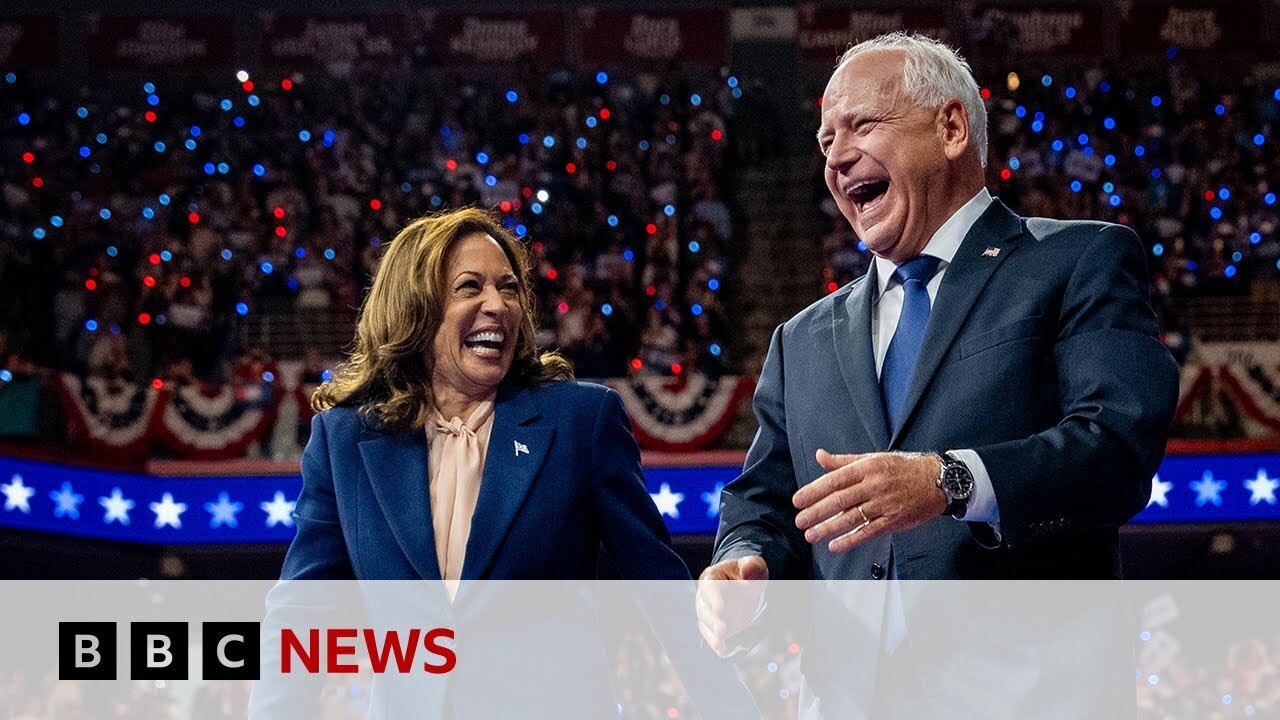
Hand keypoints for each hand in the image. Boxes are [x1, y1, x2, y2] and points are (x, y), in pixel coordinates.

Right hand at [696, 555, 768, 656]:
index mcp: (712, 577)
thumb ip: (752, 566)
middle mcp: (705, 596)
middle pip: (704, 608)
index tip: (721, 607)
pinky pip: (711, 635)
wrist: (745, 585)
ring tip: (720, 644)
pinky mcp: (714, 625)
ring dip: (712, 635)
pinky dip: (716, 644)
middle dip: (712, 620)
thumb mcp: (754, 566)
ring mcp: (709, 612)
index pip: (709, 587)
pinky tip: (723, 651)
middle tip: (723, 630)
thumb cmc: (748, 573)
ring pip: (705, 624)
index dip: (714, 598)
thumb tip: (749, 570)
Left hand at [793, 449, 945, 552]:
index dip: (814, 491)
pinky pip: (868, 532)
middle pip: (840, 500)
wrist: (938, 480)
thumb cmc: (902, 468)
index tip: (798, 500)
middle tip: (799, 520)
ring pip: (852, 518)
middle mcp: (875, 485)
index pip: (835, 480)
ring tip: (811, 535)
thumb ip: (844, 461)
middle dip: (817, 512)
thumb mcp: (873, 459)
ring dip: (829, 528)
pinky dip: (851, 540)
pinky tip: (835, 546)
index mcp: (867, 468)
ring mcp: (884, 504)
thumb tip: (820, 456)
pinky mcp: (893, 520)